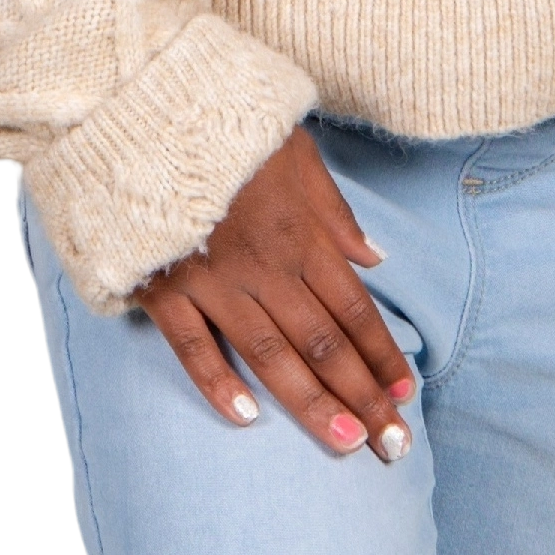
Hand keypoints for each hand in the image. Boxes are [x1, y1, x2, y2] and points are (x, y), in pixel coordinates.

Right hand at [134, 127, 416, 460]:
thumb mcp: (297, 150)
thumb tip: (374, 257)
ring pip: (272, 356)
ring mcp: (214, 280)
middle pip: (324, 344)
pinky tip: (247, 419)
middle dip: (364, 397)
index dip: (383, 356)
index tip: (407, 395)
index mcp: (302, 233)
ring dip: (313, 404)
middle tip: (394, 447)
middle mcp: (266, 265)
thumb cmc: (226, 126)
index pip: (355, 309)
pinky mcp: (164, 287)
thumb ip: (335, 210)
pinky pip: (194, 346)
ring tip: (347, 444)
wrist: (147, 107)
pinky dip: (220, 384)